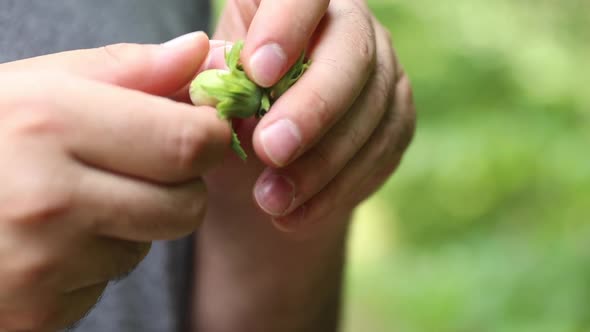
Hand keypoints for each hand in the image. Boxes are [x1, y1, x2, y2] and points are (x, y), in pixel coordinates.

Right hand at [0, 32, 229, 330]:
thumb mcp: (34, 86)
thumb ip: (126, 70)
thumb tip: (203, 51)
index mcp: (48, 124)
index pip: (189, 142)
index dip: (210, 135)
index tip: (200, 128)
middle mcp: (47, 199)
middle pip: (187, 205)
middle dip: (181, 185)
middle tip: (139, 166)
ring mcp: (42, 265)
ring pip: (149, 246)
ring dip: (132, 224)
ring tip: (71, 202)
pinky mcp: (37, 314)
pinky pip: (108, 283)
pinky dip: (94, 261)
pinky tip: (49, 240)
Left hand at [192, 1, 415, 330]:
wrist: (261, 167)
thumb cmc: (225, 118)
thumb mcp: (205, 99)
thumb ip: (207, 84)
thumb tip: (216, 76)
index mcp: (294, 2)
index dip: (287, 25)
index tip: (257, 72)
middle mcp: (350, 24)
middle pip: (350, 51)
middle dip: (312, 106)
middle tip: (270, 150)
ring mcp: (383, 70)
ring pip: (370, 110)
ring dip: (320, 163)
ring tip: (269, 201)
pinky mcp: (397, 116)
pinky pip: (381, 152)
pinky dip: (336, 190)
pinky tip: (296, 216)